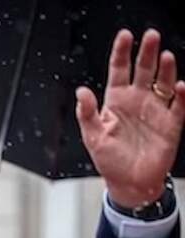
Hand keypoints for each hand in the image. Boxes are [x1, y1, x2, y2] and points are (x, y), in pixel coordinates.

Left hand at [76, 29, 184, 208]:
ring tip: (165, 56)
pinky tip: (180, 87)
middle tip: (151, 36)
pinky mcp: (171, 124)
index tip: (125, 36)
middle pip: (144, 70)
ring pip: (163, 82)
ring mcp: (156, 110)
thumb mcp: (92, 137)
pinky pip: (179, 105)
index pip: (119, 70)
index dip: (122, 52)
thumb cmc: (109, 161)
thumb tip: (81, 91)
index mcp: (116, 101)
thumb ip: (87, 113)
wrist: (130, 183)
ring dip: (166, 69)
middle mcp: (137, 101)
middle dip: (147, 52)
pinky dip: (181, 96)